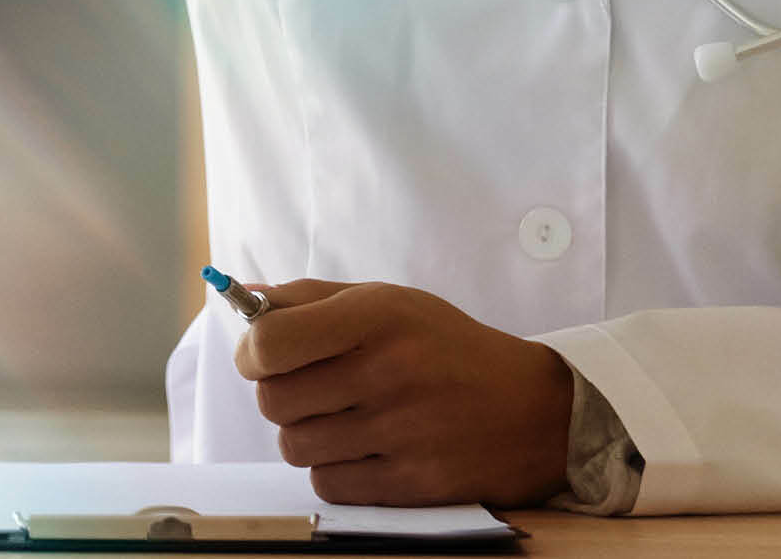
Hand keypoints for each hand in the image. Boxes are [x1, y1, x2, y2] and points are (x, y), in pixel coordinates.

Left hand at [237, 280, 577, 508]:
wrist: (535, 411)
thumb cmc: (447, 349)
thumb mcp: (389, 302)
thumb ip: (311, 298)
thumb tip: (245, 296)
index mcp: (377, 317)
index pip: (270, 343)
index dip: (253, 354)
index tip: (265, 357)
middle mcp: (389, 372)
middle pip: (274, 401)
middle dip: (280, 396)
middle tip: (312, 390)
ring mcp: (402, 432)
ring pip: (295, 446)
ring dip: (308, 435)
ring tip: (343, 419)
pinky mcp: (413, 483)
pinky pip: (329, 484)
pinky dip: (335, 470)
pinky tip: (365, 450)